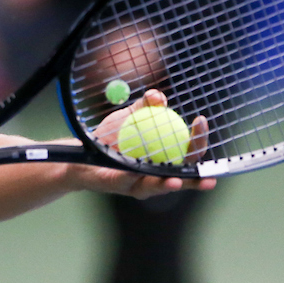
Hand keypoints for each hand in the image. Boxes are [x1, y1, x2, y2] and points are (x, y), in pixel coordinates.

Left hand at [71, 89, 216, 197]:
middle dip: (196, 171)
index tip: (201, 120)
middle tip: (195, 156)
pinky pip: (126, 180)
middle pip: (182, 175)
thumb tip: (157, 96)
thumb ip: (145, 107)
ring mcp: (138, 184)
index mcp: (166, 160)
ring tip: (176, 181)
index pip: (190, 152)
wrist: (83, 150)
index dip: (199, 138)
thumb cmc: (111, 135)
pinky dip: (131, 177)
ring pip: (157, 186)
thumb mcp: (129, 117)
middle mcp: (157, 176)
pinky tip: (133, 172)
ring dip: (167, 184)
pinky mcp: (118, 186)